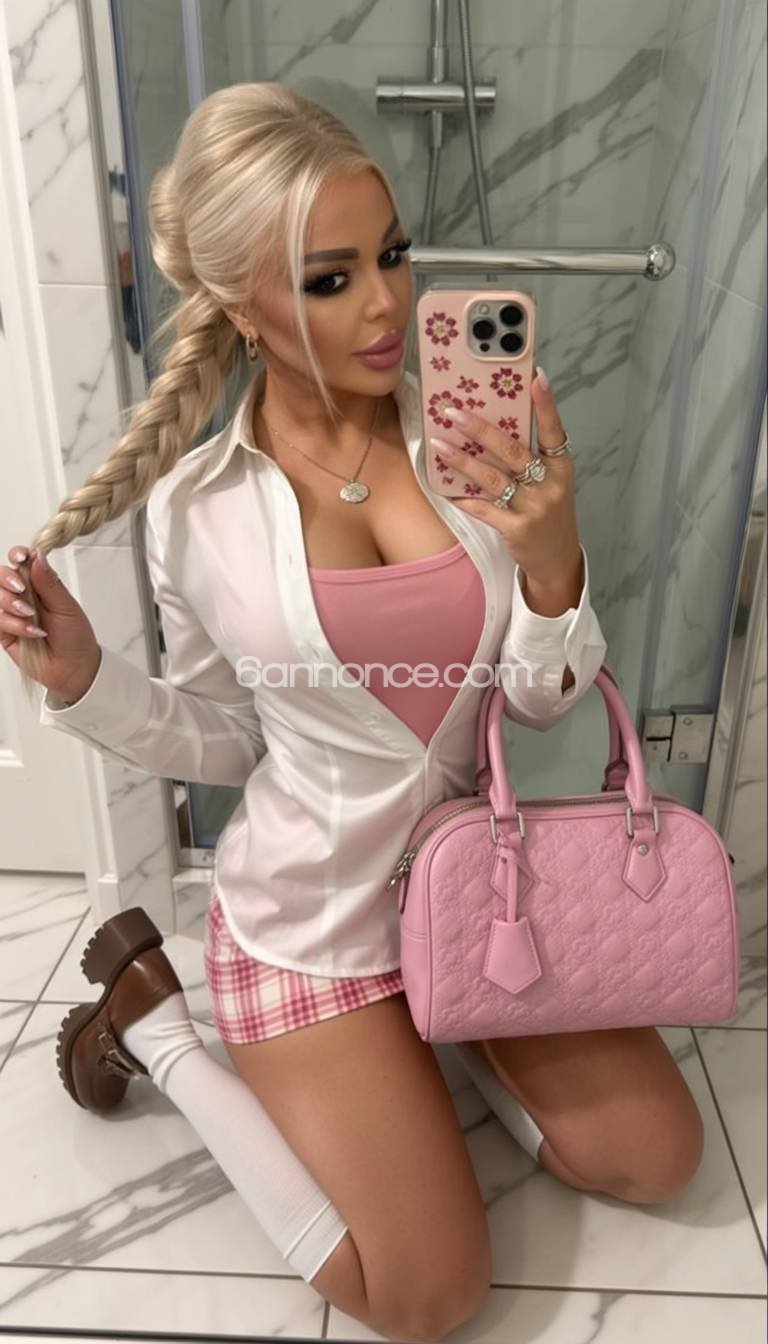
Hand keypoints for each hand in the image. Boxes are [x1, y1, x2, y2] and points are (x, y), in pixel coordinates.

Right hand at [1, 545, 101, 699]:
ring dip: (11, 604)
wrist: (73, 668)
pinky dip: (14, 624)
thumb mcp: (66, 607)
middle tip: (21, 589)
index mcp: (40, 583)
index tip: (20, 557)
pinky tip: (31, 632)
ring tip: (31, 616)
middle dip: (7, 579)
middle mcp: (24, 595)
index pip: (21, 561)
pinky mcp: (5, 631)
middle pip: (1, 575)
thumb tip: (38, 556)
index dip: (17, 556)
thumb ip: (49, 582)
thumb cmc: (75, 637)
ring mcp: (12, 612)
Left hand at [432, 370, 580, 587]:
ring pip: (492, 478)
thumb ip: (531, 457)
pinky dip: (464, 497)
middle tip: (453, 413)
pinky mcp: (516, 529)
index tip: (535, 377)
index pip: (554, 430)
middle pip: (512, 450)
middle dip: (480, 429)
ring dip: (462, 460)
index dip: (546, 404)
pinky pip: (483, 508)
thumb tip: (492, 427)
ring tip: (439, 444)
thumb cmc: (548, 512)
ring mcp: (534, 508)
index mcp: (561, 466)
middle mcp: (549, 484)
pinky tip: (445, 487)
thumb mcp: (551, 482)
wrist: (556, 558)